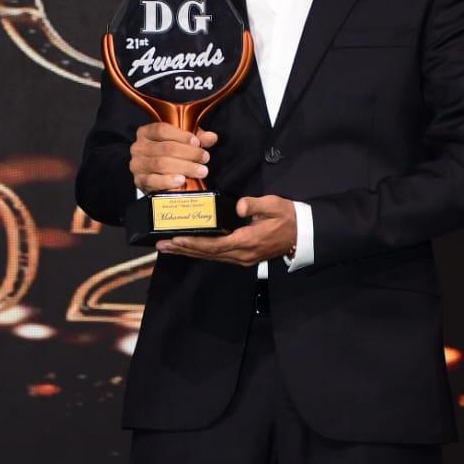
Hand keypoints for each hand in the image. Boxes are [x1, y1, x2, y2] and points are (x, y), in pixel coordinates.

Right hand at [129, 123, 216, 191]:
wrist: (156, 175)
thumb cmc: (170, 154)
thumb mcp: (183, 142)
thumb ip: (198, 138)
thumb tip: (212, 137)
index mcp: (146, 132)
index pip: (162, 130)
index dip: (181, 135)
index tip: (197, 142)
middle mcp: (138, 147)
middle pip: (165, 148)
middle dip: (188, 153)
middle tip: (205, 158)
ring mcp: (137, 164)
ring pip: (161, 164)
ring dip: (184, 167)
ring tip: (201, 171)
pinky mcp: (139, 181)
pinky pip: (152, 181)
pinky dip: (167, 181)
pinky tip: (181, 180)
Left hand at [156, 195, 296, 266]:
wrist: (301, 234)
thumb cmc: (287, 217)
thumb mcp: (274, 205)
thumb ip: (254, 205)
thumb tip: (238, 206)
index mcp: (247, 242)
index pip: (215, 245)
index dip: (194, 242)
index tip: (177, 238)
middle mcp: (241, 254)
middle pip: (207, 254)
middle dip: (184, 249)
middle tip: (162, 245)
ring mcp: (242, 258)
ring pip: (210, 257)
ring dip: (189, 252)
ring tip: (169, 247)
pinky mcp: (242, 257)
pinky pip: (216, 256)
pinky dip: (200, 251)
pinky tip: (188, 247)